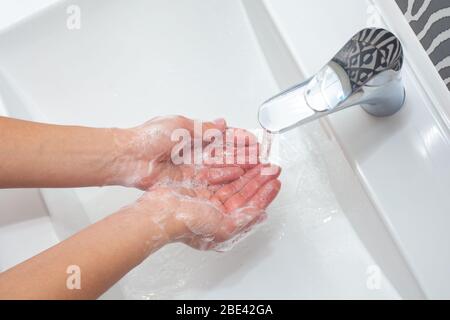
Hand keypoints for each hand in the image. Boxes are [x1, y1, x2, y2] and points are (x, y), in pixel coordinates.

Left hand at [111, 116, 259, 189]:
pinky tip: (238, 175)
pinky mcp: (188, 181)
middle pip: (225, 153)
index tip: (253, 140)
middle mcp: (195, 151)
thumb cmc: (148, 138)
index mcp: (193, 133)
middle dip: (243, 153)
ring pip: (221, 166)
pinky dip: (225, 177)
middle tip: (260, 155)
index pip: (222, 136)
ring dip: (239, 165)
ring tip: (255, 166)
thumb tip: (222, 125)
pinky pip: (211, 179)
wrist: (130, 157)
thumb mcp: (180, 125)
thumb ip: (204, 128)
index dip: (238, 138)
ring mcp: (193, 167)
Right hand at [132, 164, 280, 250]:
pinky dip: (230, 170)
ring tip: (260, 163)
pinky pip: (219, 177)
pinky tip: (240, 164)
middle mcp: (217, 214)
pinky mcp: (197, 187)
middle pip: (244, 194)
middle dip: (259, 181)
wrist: (160, 213)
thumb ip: (244, 220)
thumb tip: (261, 213)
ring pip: (234, 184)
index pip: (250, 208)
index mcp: (224, 226)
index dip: (265, 195)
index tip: (275, 183)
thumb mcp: (223, 227)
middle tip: (272, 169)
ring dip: (248, 174)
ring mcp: (207, 200)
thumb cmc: (185, 225)